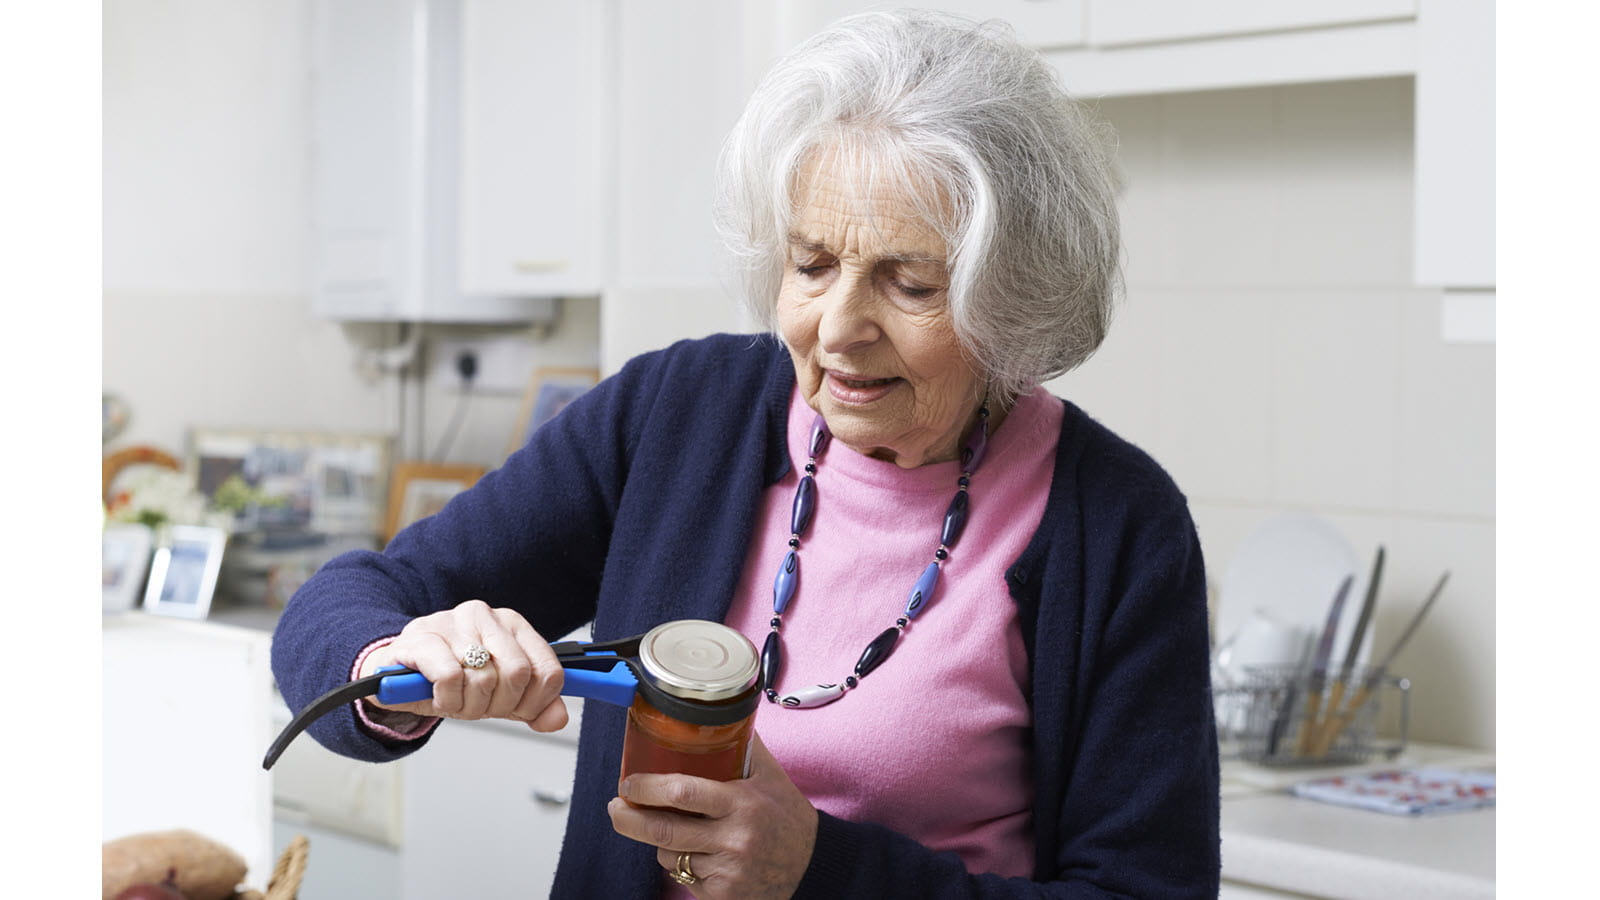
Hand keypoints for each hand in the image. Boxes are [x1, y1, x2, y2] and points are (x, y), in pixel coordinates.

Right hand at [358, 599, 567, 731]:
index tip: (515, 709)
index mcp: (512, 625)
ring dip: (469, 705)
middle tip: (478, 706)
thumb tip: (557, 718)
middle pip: (518, 674)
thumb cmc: (451, 679)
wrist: (395, 674)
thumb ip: (535, 706)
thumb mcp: (499, 695)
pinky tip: (438, 696)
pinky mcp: (422, 637)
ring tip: (455, 699)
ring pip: (484, 678)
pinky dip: (446, 699)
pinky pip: (450, 677)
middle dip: (499, 705)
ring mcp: (452, 622)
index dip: (535, 702)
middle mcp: (485, 616)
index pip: (548, 670)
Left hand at [607, 733, 816, 898]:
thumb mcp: (770, 775)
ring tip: (675, 829)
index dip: (647, 788)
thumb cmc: (788, 816)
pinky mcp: (721, 896)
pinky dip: (681, 863)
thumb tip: (714, 713)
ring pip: (669, 855)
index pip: (682, 794)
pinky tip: (698, 853)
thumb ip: (743, 744)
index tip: (629, 783)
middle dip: (628, 819)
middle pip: (663, 831)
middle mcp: (733, 839)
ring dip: (661, 841)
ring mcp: (726, 872)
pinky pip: (683, 878)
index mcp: (742, 804)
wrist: (812, 865)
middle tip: (616, 807)